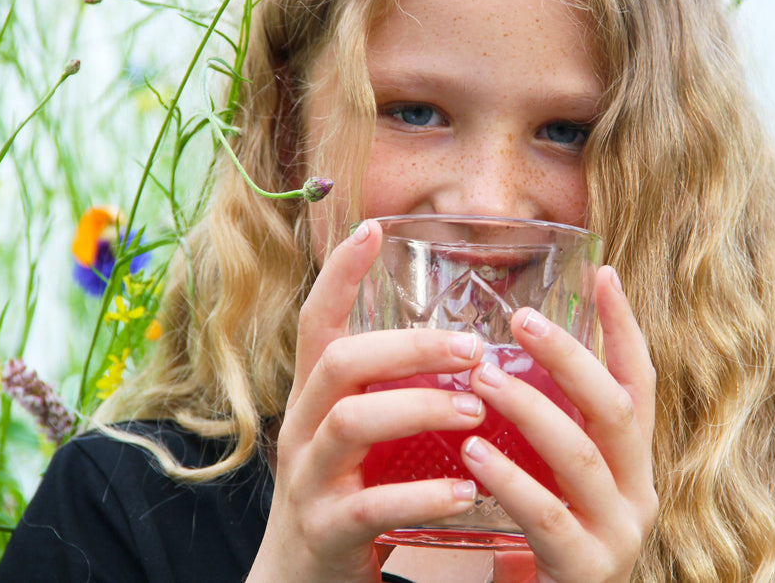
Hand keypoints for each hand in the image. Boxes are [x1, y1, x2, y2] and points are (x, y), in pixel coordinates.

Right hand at [248, 221, 486, 582]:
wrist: (299, 581)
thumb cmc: (349, 492)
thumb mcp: (363, 437)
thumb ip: (399, 396)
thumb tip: (473, 356)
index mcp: (316, 399)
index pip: (317, 323)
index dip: (339, 275)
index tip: (372, 228)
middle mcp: (304, 430)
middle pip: (340, 363)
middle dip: (406, 346)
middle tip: (472, 348)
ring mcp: (309, 480)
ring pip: (351, 424)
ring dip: (419, 408)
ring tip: (475, 409)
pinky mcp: (325, 532)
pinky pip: (370, 506)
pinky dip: (421, 495)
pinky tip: (465, 489)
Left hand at [469, 266, 657, 582]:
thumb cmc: (540, 546)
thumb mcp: (553, 479)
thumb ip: (544, 431)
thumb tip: (497, 360)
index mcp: (631, 463)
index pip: (640, 382)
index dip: (625, 327)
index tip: (604, 272)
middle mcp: (638, 492)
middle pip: (617, 408)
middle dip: (572, 357)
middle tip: (521, 318)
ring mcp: (619, 532)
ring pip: (583, 454)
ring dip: (531, 408)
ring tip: (483, 377)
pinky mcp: (588, 569)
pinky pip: (546, 514)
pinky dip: (509, 477)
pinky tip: (472, 452)